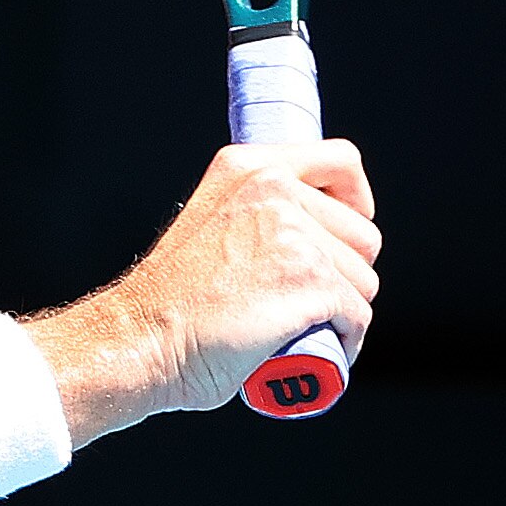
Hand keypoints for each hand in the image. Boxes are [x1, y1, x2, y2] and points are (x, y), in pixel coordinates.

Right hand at [37, 141, 382, 436]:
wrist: (141, 339)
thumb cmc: (169, 299)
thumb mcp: (210, 219)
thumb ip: (256, 210)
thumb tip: (312, 229)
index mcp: (248, 167)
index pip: (341, 160)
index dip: (354, 201)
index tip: (341, 231)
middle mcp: (274, 190)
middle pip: (363, 234)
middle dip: (343, 273)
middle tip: (299, 298)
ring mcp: (295, 236)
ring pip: (364, 281)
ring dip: (341, 311)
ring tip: (297, 325)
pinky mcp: (312, 282)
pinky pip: (358, 317)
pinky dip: (343, 340)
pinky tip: (310, 346)